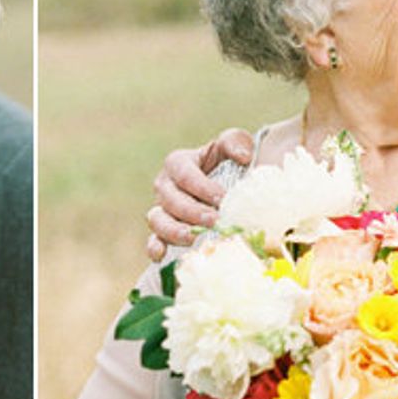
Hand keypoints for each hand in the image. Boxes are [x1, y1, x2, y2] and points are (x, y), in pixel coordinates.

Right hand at [146, 128, 255, 260]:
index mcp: (177, 162)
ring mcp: (161, 209)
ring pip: (157, 220)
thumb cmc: (227, 162)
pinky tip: (160, 256)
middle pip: (171, 199)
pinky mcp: (162, 231)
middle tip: (215, 220)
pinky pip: (153, 239)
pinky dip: (154, 247)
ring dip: (173, 230)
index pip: (185, 175)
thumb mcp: (232, 145)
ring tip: (191, 237)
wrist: (224, 184)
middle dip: (193, 212)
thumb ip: (236, 143)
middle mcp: (164, 186)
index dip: (202, 187)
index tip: (222, 198)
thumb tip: (243, 157)